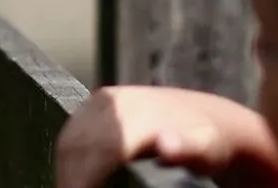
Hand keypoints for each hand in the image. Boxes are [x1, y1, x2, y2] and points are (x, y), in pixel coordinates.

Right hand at [53, 86, 277, 187]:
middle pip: (78, 146)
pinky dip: (69, 158)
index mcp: (137, 112)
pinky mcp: (98, 103)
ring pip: (70, 140)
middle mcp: (116, 102)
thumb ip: (187, 149)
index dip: (84, 179)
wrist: (209, 119)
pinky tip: (75, 175)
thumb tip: (166, 145)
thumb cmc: (210, 144)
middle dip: (72, 177)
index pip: (99, 149)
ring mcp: (104, 100)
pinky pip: (72, 133)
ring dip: (67, 169)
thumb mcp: (208, 150)